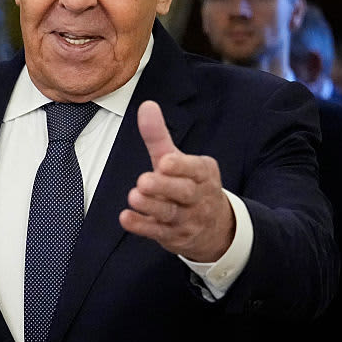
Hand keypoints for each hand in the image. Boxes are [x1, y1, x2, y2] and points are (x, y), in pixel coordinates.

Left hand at [118, 100, 233, 262]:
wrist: (215, 228)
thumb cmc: (189, 185)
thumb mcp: (176, 159)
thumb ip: (159, 136)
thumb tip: (146, 105)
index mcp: (203, 174)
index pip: (196, 169)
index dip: (181, 166)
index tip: (164, 162)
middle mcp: (198, 197)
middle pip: (184, 192)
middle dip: (164, 186)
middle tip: (143, 181)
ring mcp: (187, 219)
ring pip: (170, 214)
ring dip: (151, 206)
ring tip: (134, 196)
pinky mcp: (173, 236)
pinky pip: (158, 232)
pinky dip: (142, 227)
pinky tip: (126, 218)